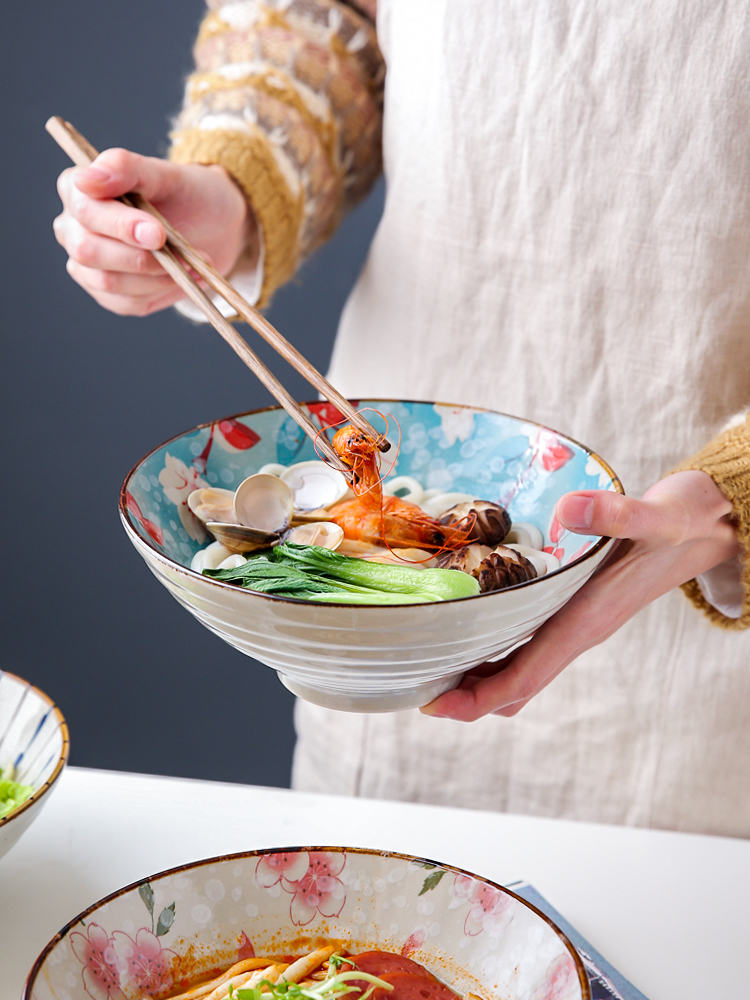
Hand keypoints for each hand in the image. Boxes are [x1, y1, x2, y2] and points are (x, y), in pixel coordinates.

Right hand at [53, 148, 254, 315]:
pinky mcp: (108, 294)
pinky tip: (186, 277)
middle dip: (138, 256)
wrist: (213, 227)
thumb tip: (86, 179)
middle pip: (89, 251)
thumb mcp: (165, 174)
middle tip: (178, 252)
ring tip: (190, 263)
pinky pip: (127, 302)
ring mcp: (87, 265)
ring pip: (108, 282)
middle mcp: (73, 229)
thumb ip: (125, 168)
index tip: (157, 232)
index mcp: (77, 189)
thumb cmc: (185, 195)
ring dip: (155, 276)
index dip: (120, 225)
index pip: (84, 210)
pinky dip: (161, 291)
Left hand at [421, 470, 738, 720]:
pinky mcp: (575, 611)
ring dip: (478, 679)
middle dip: (467, 697)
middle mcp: (578, 631)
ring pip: (520, 670)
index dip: (477, 698)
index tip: (433, 702)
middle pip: (515, 685)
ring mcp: (576, 625)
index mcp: (587, 621)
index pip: (524, 677)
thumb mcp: (653, 514)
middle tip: (414, 687)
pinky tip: (469, 630)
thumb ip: (615, 513)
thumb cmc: (683, 523)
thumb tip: (569, 509)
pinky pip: (529, 647)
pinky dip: (495, 653)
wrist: (707, 527)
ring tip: (429, 665)